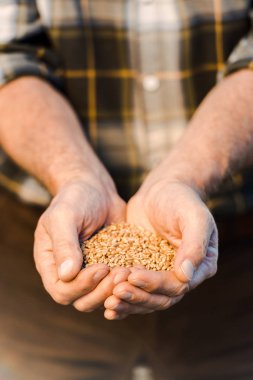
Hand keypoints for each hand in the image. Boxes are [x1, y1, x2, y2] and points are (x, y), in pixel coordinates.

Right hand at [34, 175, 129, 311]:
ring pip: (102, 298)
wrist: (96, 189)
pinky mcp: (110, 268)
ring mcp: (90, 273)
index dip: (82, 286)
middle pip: (83, 301)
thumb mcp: (65, 216)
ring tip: (131, 273)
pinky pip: (117, 285)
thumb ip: (64, 244)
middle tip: (121, 274)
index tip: (102, 267)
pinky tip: (140, 271)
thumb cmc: (75, 198)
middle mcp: (69, 274)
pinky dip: (128, 283)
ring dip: (117, 290)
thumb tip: (66, 275)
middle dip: (102, 291)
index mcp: (51, 264)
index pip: (61, 291)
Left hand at [104, 180, 217, 319]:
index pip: (177, 285)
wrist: (162, 188)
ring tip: (108, 303)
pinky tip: (106, 306)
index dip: (155, 284)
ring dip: (128, 303)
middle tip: (115, 293)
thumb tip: (185, 275)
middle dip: (138, 297)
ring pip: (146, 298)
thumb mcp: (193, 217)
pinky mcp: (144, 270)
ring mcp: (162, 274)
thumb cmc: (181, 199)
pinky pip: (134, 289)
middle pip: (160, 298)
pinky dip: (122, 299)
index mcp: (200, 267)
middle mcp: (182, 276)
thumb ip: (194, 245)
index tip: (132, 275)